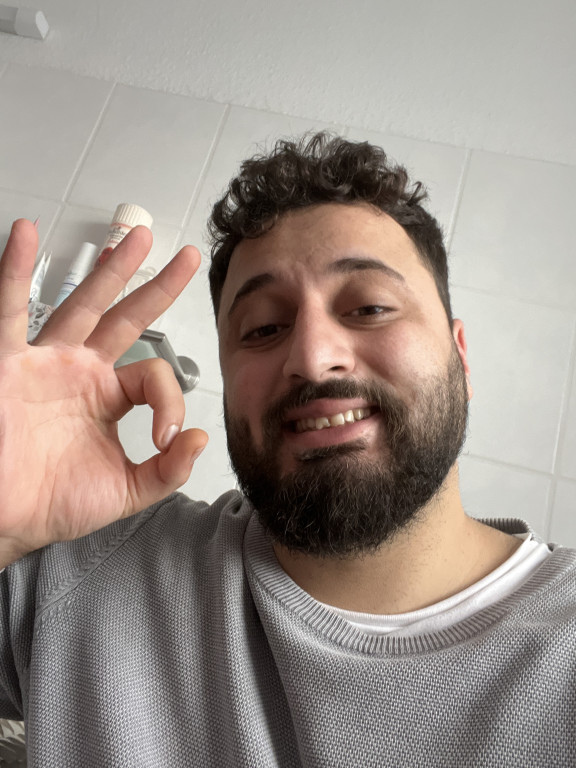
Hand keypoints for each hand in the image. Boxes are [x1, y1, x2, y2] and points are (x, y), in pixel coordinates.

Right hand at [0, 219, 207, 566]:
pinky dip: (14, 272)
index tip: (166, 438)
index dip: (171, 401)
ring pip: (82, 305)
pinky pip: (8, 312)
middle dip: (155, 287)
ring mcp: (46, 361)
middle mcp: (80, 371)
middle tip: (186, 257)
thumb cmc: (55, 504)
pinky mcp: (9, 363)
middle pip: (126, 318)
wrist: (7, 518)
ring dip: (110, 270)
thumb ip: (167, 470)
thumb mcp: (125, 491)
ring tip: (136, 236)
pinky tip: (24, 233)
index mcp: (108, 397)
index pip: (153, 375)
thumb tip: (200, 438)